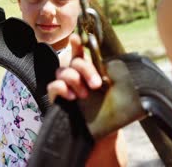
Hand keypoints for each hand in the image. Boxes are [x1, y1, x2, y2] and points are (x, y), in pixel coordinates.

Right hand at [47, 34, 127, 166]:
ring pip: (63, 71)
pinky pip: (54, 86)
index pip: (81, 52)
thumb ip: (113, 76)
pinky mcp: (57, 98)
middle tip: (96, 84)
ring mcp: (65, 86)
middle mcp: (75, 75)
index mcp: (88, 70)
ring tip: (84, 94)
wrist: (102, 133)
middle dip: (86, 69)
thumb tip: (118, 65)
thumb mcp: (116, 91)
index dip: (78, 43)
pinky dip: (62, 88)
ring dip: (75, 79)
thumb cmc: (109, 110)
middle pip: (75, 61)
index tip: (79, 38)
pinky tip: (71, 96)